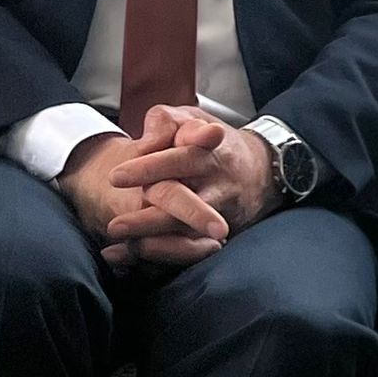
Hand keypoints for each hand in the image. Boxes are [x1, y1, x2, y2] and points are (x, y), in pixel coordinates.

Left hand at [56, 110, 228, 269]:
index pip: (180, 157)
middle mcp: (216, 184)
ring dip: (152, 243)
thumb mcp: (193, 119)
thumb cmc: (212, 144)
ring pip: (187, 233)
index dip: (151, 167)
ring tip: (119, 246)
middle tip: (114, 227)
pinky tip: (127, 257)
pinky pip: (189, 252)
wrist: (262, 171)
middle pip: (184, 203)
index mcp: (208, 151)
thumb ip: (165, 122)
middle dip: (149, 218)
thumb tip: (146, 143)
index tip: (116, 177)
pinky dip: (158, 257)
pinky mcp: (220, 235)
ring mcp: (220, 213)